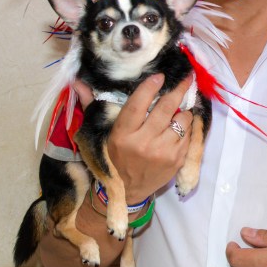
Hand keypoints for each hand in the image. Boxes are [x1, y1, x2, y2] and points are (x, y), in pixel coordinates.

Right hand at [105, 73, 193, 202]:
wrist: (128, 190)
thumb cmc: (114, 157)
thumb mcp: (102, 134)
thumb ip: (92, 106)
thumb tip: (78, 82)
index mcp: (123, 135)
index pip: (138, 103)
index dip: (150, 87)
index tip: (160, 76)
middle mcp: (144, 143)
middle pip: (166, 108)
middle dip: (178, 90)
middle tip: (185, 78)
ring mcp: (163, 153)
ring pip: (182, 120)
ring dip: (183, 111)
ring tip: (179, 108)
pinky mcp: (177, 160)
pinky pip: (189, 135)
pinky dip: (186, 127)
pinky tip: (180, 125)